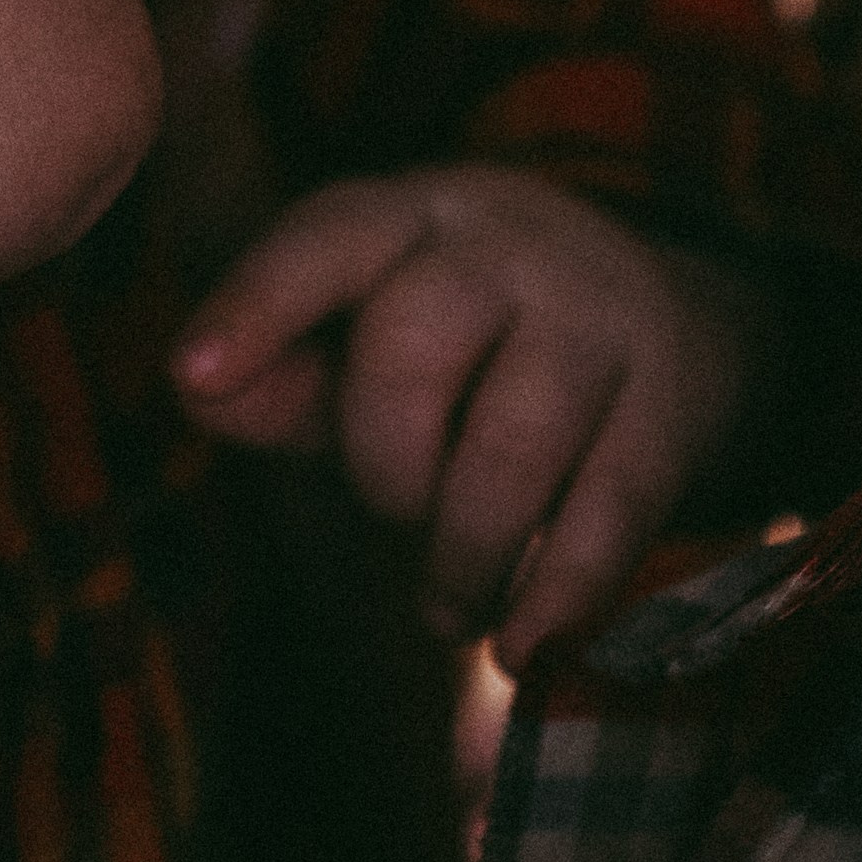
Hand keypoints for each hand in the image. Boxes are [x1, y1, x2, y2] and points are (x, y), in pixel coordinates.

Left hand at [171, 164, 766, 667]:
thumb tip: (196, 389)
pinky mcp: (671, 403)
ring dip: (462, 549)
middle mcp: (506, 246)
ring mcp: (598, 316)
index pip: (325, 239)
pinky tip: (517, 644)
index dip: (255, 304)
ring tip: (444, 607)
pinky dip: (556, 593)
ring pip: (514, 437)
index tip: (191, 372)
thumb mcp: (362, 340)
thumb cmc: (466, 345)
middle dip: (381, 463)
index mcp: (408, 217)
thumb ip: (276, 375)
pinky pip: (610, 507)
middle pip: (411, 344)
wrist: (668, 318)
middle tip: (392, 512)